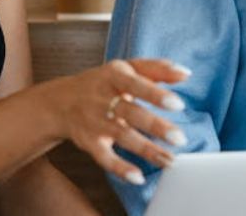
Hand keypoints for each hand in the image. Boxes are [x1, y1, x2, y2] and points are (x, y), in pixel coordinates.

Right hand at [43, 58, 189, 185]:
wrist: (60, 102)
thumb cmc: (102, 83)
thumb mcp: (125, 69)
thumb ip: (155, 69)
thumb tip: (185, 73)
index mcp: (114, 76)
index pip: (136, 84)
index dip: (156, 94)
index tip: (178, 104)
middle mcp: (103, 99)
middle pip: (131, 113)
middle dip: (155, 126)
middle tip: (180, 138)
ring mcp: (95, 122)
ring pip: (122, 137)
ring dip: (147, 150)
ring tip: (169, 160)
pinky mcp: (89, 143)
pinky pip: (104, 158)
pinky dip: (120, 169)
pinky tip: (138, 177)